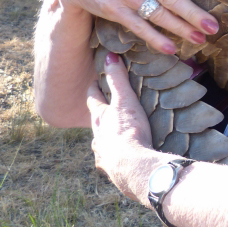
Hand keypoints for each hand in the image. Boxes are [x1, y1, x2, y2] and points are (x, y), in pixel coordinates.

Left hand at [86, 52, 163, 202]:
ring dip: (106, 138)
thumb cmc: (129, 132)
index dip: (95, 89)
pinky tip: (120, 160)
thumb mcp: (126, 101)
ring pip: (101, 143)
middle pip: (95, 122)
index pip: (94, 99)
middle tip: (106, 110)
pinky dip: (114, 157)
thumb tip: (110, 56)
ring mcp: (103, 154)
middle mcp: (98, 136)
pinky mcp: (112, 170)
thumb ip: (118, 80)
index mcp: (100, 118)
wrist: (133, 168)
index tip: (96, 82)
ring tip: (115, 137)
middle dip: (100, 115)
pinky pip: (111, 161)